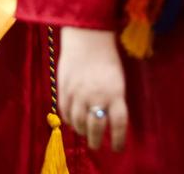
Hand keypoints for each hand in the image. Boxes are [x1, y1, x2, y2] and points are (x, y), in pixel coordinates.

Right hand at [58, 27, 128, 151]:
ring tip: (85, 133)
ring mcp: (78, 93)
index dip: (119, 140)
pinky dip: (69, 120)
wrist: (87, 36)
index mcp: (115, 93)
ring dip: (82, 131)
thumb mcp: (118, 79)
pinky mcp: (64, 88)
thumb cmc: (107, 57)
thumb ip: (114, 100)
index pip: (119, 124)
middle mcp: (97, 96)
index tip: (118, 148)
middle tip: (97, 145)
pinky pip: (65, 112)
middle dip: (97, 141)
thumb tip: (109, 120)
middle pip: (96, 128)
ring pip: (79, 123)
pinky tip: (73, 121)